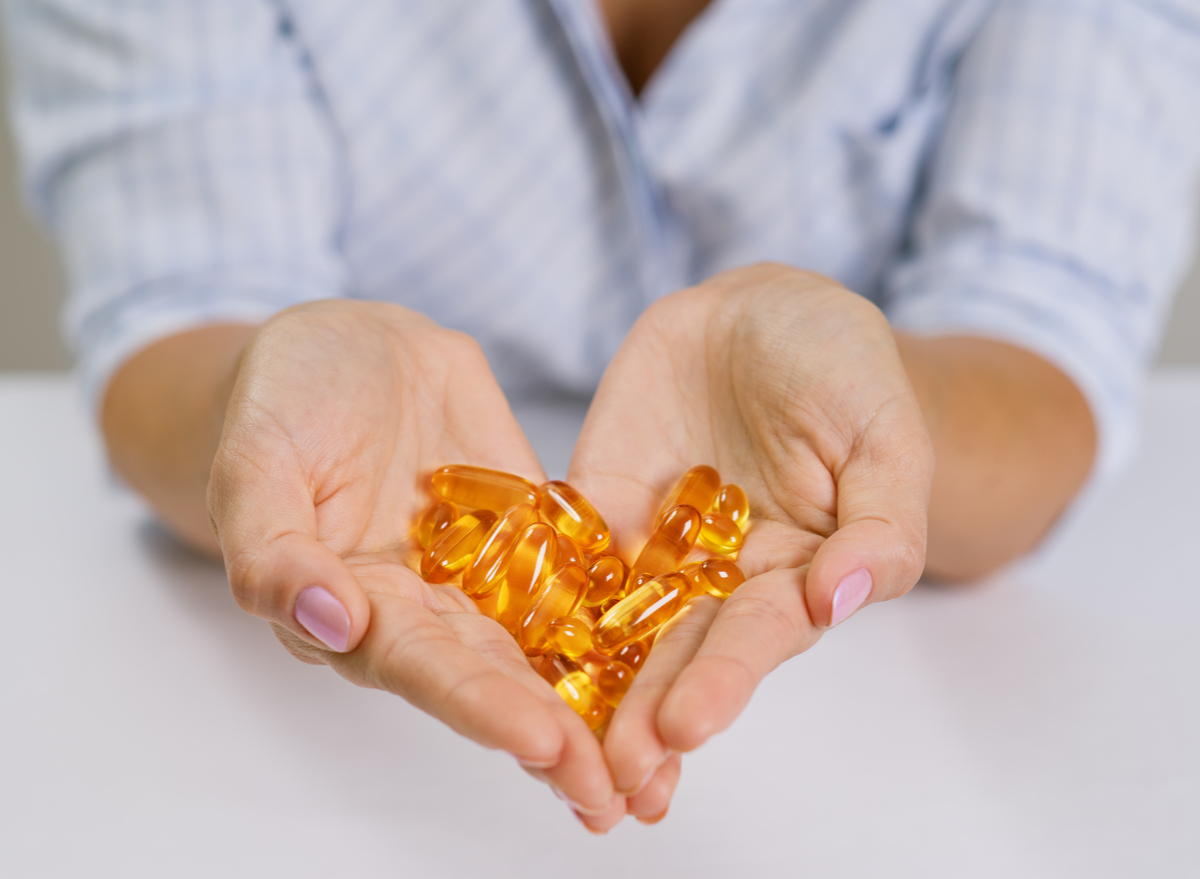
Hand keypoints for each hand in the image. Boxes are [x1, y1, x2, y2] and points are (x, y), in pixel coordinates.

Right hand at [206, 300, 618, 820]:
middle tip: (616, 788)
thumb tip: (326, 619)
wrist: (349, 350)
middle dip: (557, 734)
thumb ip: (272, 545)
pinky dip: (626, 613)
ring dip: (600, 702)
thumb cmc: (282, 403)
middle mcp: (431, 608)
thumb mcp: (255, 462)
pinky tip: (681, 652)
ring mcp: (488, 572)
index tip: (544, 742)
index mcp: (361, 609)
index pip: (423, 669)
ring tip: (660, 760)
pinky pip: (584, 571)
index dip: (481, 707)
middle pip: (499, 678)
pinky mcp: (534, 530)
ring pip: (548, 645)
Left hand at [568, 263, 932, 819]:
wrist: (768, 317)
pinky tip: (500, 638)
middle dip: (643, 709)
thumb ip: (880, 525)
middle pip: (676, 651)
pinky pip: (563, 551)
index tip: (685, 728)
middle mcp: (719, 578)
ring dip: (586, 682)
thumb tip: (842, 599)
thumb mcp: (886, 441)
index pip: (756, 639)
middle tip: (607, 768)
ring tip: (551, 743)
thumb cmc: (847, 375)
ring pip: (614, 621)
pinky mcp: (600, 503)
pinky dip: (534, 594)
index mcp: (794, 575)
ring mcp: (654, 544)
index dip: (722, 681)